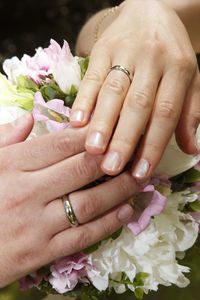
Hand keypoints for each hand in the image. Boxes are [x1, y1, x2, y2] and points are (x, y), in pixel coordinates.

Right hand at [0, 113, 134, 286]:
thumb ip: (3, 140)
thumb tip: (28, 119)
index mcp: (12, 165)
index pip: (61, 143)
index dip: (92, 134)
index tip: (113, 127)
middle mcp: (27, 192)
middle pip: (82, 169)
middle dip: (114, 157)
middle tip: (135, 150)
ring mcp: (37, 224)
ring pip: (89, 203)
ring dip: (119, 190)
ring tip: (138, 179)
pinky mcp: (42, 252)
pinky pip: (82, 235)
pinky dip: (108, 223)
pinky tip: (125, 212)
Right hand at [71, 0, 199, 180]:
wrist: (150, 10)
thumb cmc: (171, 52)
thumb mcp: (189, 78)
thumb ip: (189, 113)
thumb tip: (191, 149)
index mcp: (179, 69)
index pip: (166, 113)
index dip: (153, 144)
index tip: (140, 172)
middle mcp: (153, 59)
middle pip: (137, 104)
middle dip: (124, 139)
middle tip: (111, 167)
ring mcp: (125, 51)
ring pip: (113, 91)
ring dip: (102, 122)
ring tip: (92, 149)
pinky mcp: (102, 47)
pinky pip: (92, 75)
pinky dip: (84, 99)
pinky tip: (76, 121)